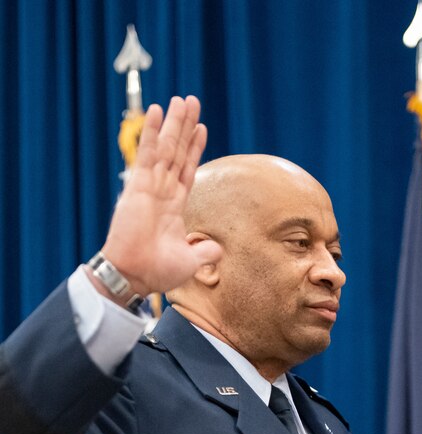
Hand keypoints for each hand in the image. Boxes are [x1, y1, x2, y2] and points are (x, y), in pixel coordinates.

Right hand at [99, 95, 220, 297]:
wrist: (134, 276)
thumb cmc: (157, 272)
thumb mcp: (190, 262)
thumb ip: (205, 251)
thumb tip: (217, 250)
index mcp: (173, 206)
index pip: (186, 170)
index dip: (194, 149)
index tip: (201, 128)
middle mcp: (162, 192)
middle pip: (177, 152)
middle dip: (184, 127)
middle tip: (191, 102)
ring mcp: (149, 186)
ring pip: (165, 147)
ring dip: (174, 123)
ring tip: (182, 100)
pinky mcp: (137, 186)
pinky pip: (146, 153)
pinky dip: (151, 132)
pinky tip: (156, 110)